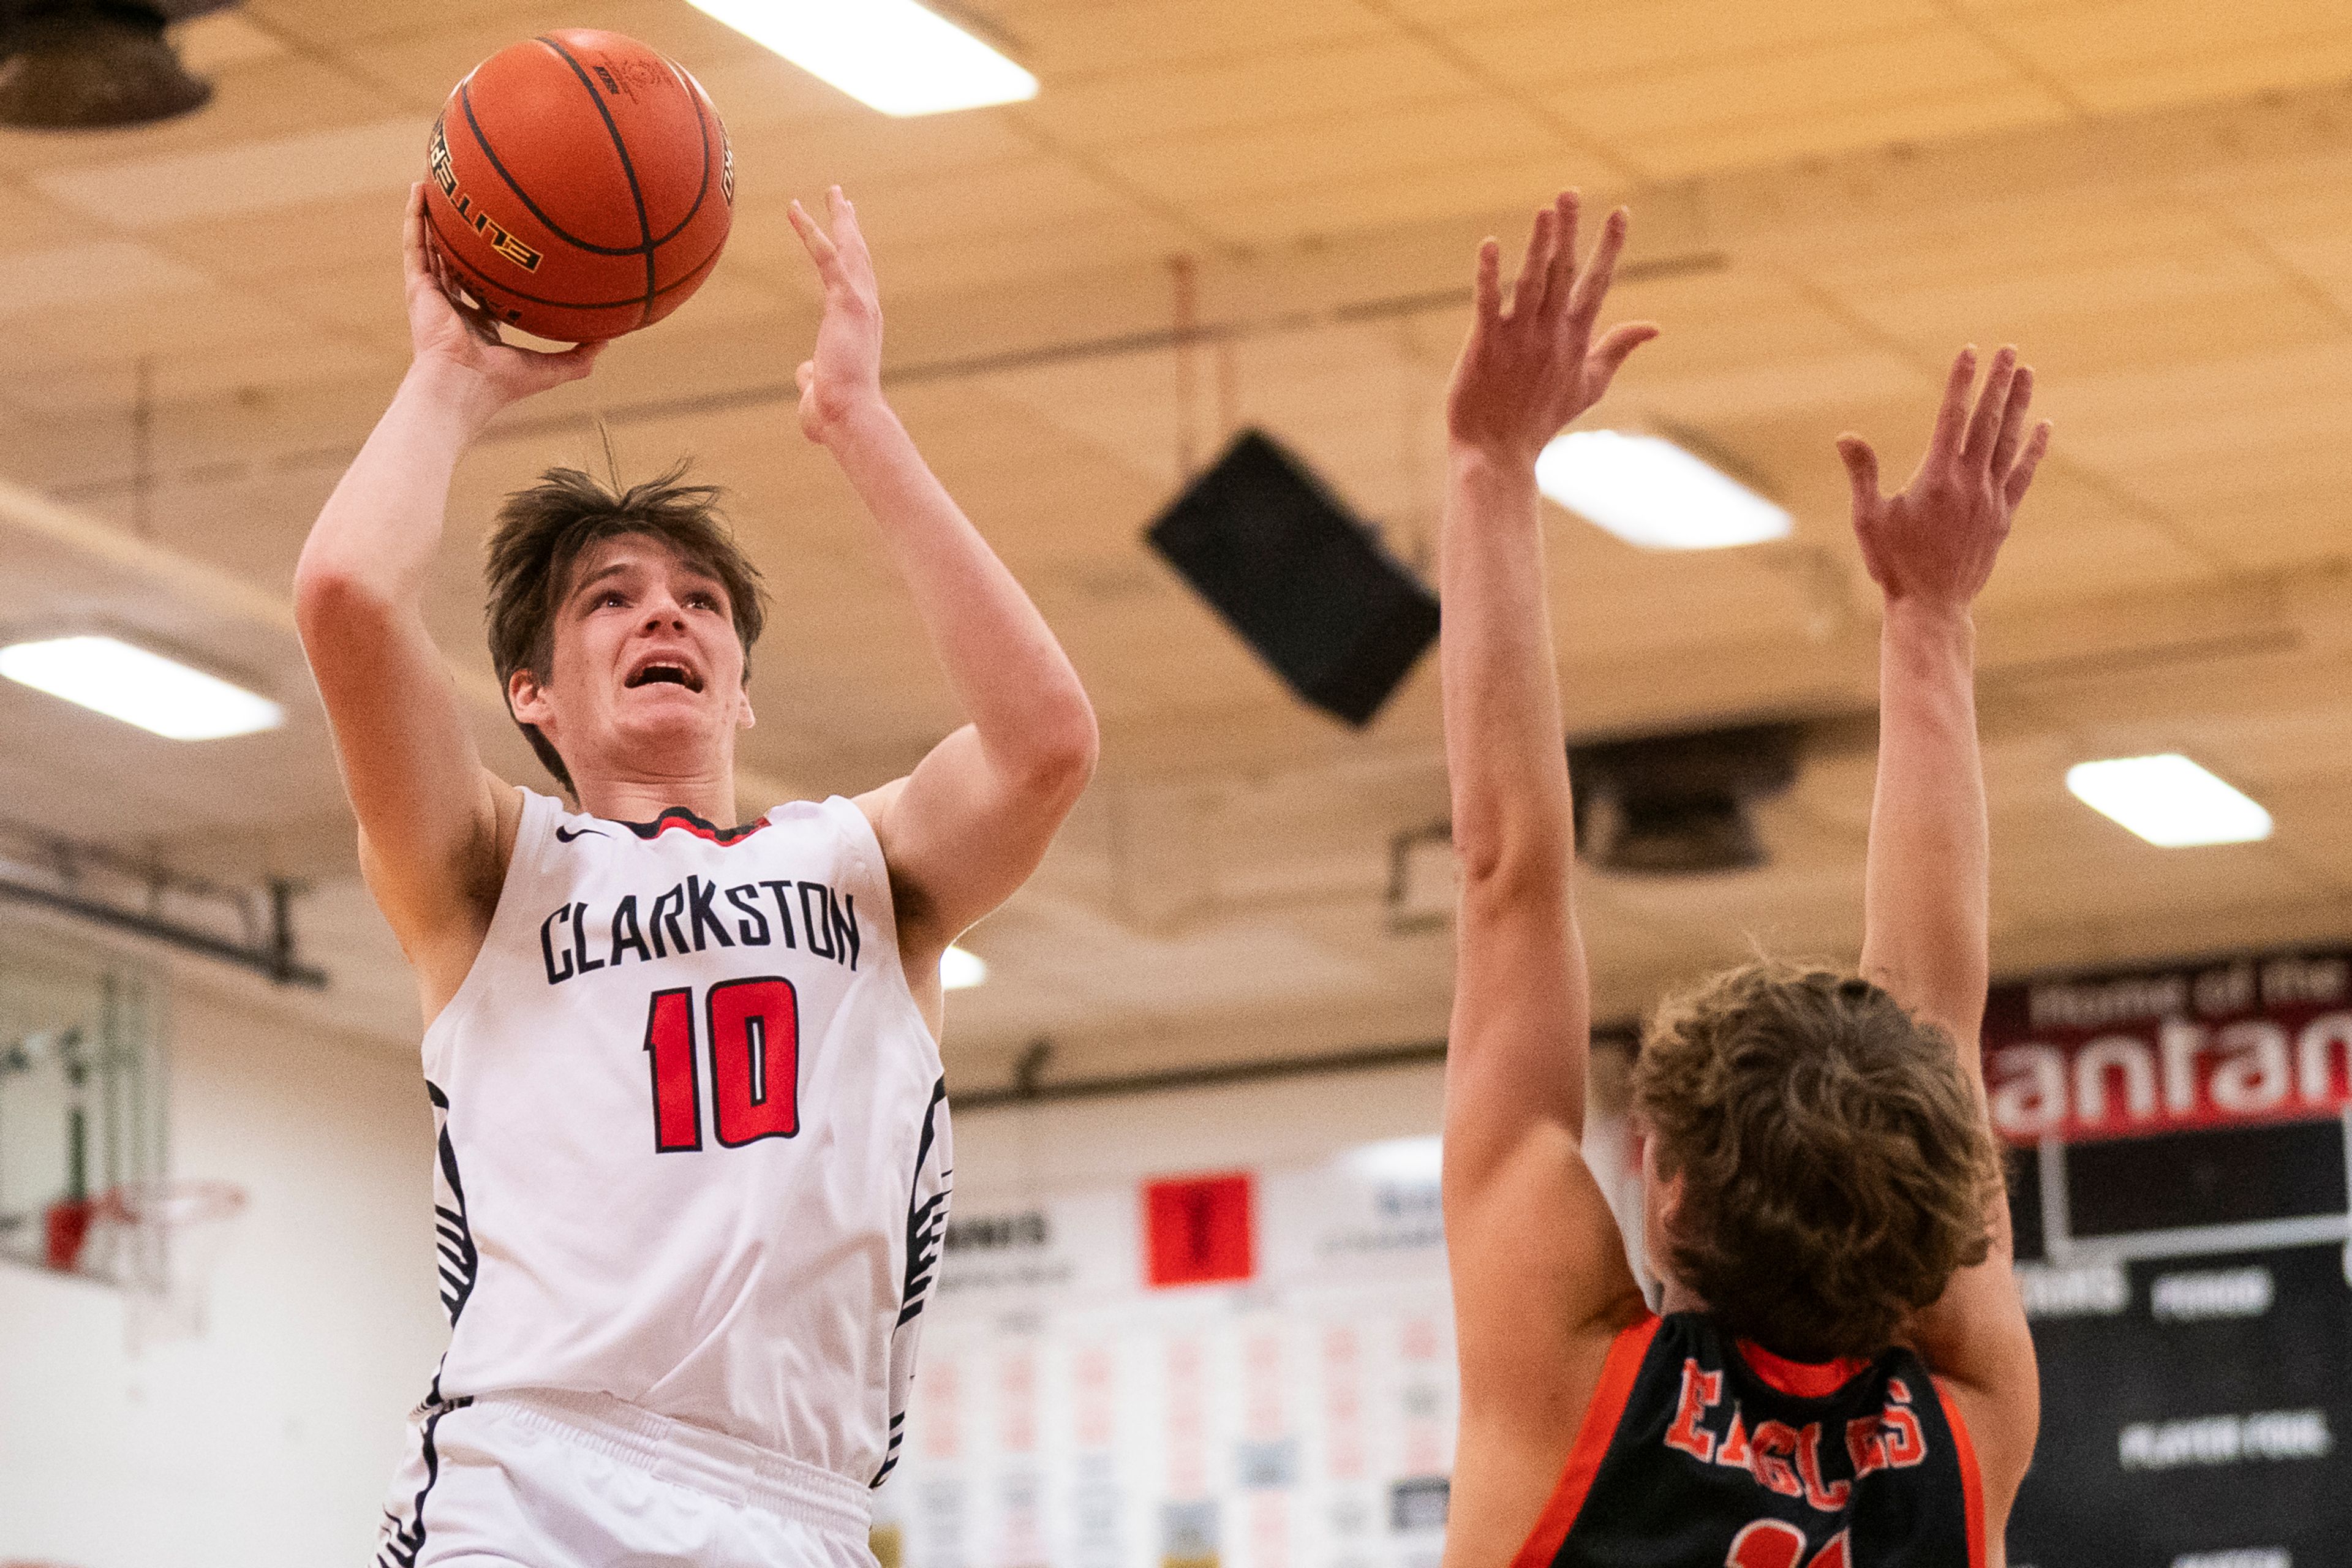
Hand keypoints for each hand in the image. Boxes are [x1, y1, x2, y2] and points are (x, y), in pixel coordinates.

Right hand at [401, 183, 599, 419]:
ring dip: (433, 213)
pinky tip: (420, 188)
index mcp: (478, 322)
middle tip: (472, 201)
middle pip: (457, 258)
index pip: (486, 286)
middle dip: (462, 232)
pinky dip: (415, 216)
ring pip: (432, 243)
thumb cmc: (501, 385)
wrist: (462, 387)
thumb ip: (579, 358)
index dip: (494, 266)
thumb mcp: (549, 369)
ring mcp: (433, 293)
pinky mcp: (416, 286)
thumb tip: (610, 339)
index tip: (509, 242)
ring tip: (438, 179)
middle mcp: (453, 304)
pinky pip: (414, 243)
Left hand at [787, 186, 885, 445]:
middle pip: (858, 257)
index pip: (856, 283)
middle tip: (843, 199)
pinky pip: (826, 256)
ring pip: (849, 250)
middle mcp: (866, 310)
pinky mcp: (847, 302)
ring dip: (840, 218)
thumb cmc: (836, 414)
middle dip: (850, 226)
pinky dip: (810, 230)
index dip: (851, 257)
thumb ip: (810, 376)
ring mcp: (860, 303)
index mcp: (860, 328)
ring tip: (833, 191)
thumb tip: (804, 374)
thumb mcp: (818, 388)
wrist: (850, 417)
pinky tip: (794, 210)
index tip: (847, 236)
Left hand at [1444, 191, 1657, 465]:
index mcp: (1576, 338)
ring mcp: (1518, 339)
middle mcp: (1550, 334)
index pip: (1597, 284)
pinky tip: (1488, 246)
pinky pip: (1487, 304)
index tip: (1621, 211)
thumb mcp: (1590, 385)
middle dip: (1569, 232)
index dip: (1609, 247)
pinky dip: (1488, 276)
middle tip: (1570, 191)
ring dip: (1538, 246)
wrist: (1499, 453)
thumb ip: (1618, 349)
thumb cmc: (1542, 419)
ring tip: (1545, 210)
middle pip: (1563, 273)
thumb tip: (1655, 326)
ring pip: (1531, 283)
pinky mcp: (1485, 347)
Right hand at [1839, 346, 2051, 609]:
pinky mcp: (2003, 517)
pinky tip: (2044, 426)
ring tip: (2027, 373)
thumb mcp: (1868, 519)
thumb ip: (1862, 474)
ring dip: (2019, 404)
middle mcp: (1969, 483)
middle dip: (1998, 382)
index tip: (1970, 352)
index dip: (1961, 382)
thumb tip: (1846, 436)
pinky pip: (2023, 474)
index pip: (1951, 417)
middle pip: (1988, 421)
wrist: (1932, 607)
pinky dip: (2035, 448)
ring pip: (2009, 441)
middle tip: (2009, 350)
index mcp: (1936, 478)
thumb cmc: (1893, 564)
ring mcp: (1991, 499)